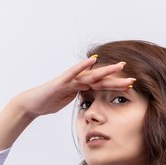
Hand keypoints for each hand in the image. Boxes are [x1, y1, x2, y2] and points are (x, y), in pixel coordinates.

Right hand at [14, 56, 135, 117]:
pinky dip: (82, 66)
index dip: (116, 87)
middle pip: (100, 80)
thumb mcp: (69, 102)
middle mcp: (78, 81)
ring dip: (105, 71)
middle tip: (133, 78)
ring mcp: (70, 80)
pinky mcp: (61, 82)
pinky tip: (92, 60)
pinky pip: (73, 72)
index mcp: (81, 87)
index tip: (131, 87)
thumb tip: (91, 104)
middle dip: (116, 79)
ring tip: (120, 66)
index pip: (102, 87)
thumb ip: (80, 99)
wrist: (32, 103)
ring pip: (91, 75)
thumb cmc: (49, 102)